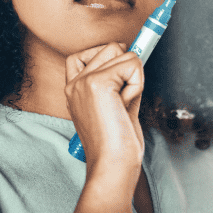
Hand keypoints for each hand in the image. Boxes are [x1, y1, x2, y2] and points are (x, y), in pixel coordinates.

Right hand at [65, 42, 144, 191]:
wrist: (112, 165)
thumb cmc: (117, 143)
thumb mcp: (116, 104)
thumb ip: (120, 80)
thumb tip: (135, 53)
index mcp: (74, 88)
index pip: (88, 53)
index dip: (110, 57)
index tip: (122, 75)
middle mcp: (75, 82)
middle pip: (111, 47)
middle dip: (127, 69)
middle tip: (122, 101)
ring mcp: (84, 81)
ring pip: (123, 53)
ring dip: (134, 78)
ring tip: (123, 105)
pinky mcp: (97, 83)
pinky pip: (132, 65)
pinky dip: (137, 84)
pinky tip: (126, 105)